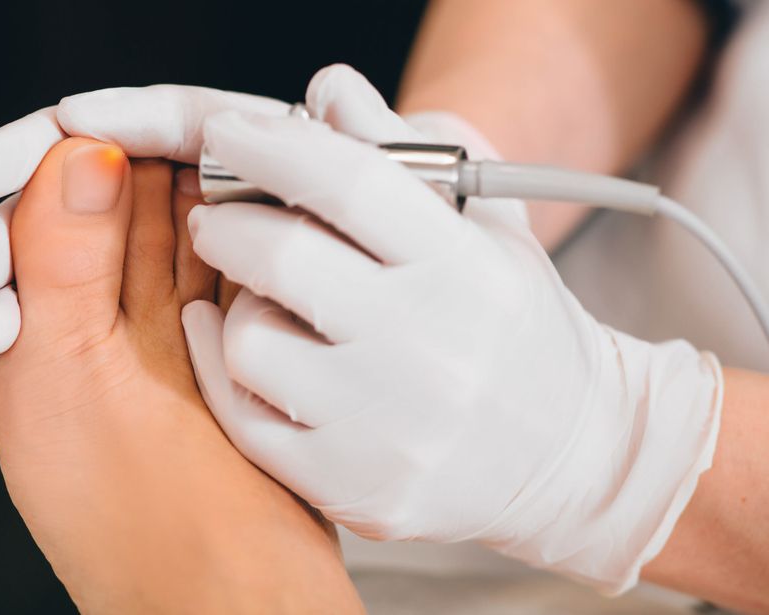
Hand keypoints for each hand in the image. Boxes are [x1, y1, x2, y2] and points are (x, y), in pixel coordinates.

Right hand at [0, 64, 493, 393]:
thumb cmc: (458, 284)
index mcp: (256, 164)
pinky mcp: (190, 332)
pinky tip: (4, 354)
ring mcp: (195, 272)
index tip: (22, 147)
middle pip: (89, 201)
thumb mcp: (420, 214)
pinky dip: (51, 337)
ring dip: (18, 293)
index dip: (89, 131)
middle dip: (11, 233)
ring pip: (81, 269)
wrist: (484, 388)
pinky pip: (104, 326)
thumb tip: (324, 93)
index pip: (157, 126)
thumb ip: (369, 156)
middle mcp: (215, 208)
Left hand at [181, 68, 721, 593]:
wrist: (572, 458)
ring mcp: (389, 428)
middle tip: (216, 218)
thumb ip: (403, 154)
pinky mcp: (356, 488)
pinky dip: (221, 369)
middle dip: (226, 224)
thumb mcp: (484, 230)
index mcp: (464, 269)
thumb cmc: (515, 329)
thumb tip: (328, 91)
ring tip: (263, 301)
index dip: (272, 146)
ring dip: (236, 306)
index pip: (348, 184)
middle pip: (282, 261)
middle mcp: (428, 348)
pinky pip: (245, 419)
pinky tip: (233, 344)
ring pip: (251, 342)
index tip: (226, 134)